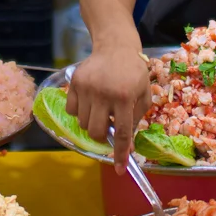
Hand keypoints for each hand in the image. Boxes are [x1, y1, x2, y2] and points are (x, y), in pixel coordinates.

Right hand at [67, 33, 149, 169]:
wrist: (116, 46)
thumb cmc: (134, 72)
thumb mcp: (144, 94)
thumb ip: (136, 118)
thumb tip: (126, 141)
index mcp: (125, 97)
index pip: (122, 133)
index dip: (120, 154)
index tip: (120, 169)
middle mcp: (104, 94)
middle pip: (96, 132)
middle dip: (102, 136)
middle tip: (108, 126)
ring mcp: (86, 88)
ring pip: (82, 123)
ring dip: (91, 123)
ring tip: (100, 110)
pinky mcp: (74, 83)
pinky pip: (71, 110)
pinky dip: (79, 112)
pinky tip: (89, 102)